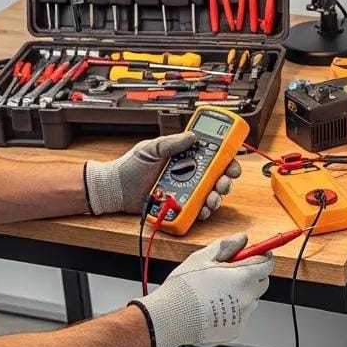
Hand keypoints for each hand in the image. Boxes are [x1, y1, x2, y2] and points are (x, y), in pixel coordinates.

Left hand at [83, 132, 240, 217]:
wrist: (114, 189)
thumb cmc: (130, 167)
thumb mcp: (151, 148)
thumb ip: (172, 142)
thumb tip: (192, 136)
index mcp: (185, 158)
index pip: (213, 157)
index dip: (227, 159)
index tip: (232, 162)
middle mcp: (189, 175)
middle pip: (217, 178)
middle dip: (226, 181)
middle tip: (224, 182)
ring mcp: (185, 192)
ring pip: (211, 195)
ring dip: (216, 197)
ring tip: (212, 198)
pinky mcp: (180, 207)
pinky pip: (197, 210)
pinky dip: (203, 211)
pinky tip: (202, 209)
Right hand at [131, 234, 272, 346]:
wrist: (169, 319)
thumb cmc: (183, 289)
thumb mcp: (202, 257)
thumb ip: (226, 245)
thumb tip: (241, 239)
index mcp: (243, 277)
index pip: (267, 263)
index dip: (263, 256)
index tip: (258, 254)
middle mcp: (247, 297)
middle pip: (262, 282)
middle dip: (252, 275)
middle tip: (232, 273)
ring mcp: (242, 315)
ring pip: (252, 300)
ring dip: (242, 294)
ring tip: (218, 293)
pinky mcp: (236, 329)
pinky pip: (241, 316)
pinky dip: (233, 311)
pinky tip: (214, 307)